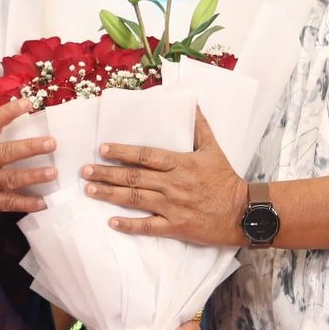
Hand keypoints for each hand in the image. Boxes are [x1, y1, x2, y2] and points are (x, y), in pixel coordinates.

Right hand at [0, 98, 56, 219]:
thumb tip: (8, 129)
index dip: (9, 112)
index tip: (27, 103)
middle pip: (7, 153)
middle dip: (31, 148)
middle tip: (51, 143)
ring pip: (10, 179)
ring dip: (34, 176)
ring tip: (52, 173)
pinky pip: (6, 202)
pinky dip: (25, 203)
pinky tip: (41, 202)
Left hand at [81, 109, 247, 245]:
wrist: (243, 212)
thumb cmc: (226, 180)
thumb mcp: (213, 149)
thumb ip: (199, 126)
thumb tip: (191, 103)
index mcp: (181, 163)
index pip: (146, 155)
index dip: (123, 151)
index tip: (103, 149)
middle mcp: (173, 184)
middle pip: (134, 176)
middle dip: (106, 173)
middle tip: (85, 170)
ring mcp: (173, 206)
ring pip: (136, 199)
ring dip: (110, 194)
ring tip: (90, 190)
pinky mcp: (176, 226)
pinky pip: (148, 226)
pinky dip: (129, 225)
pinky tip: (111, 222)